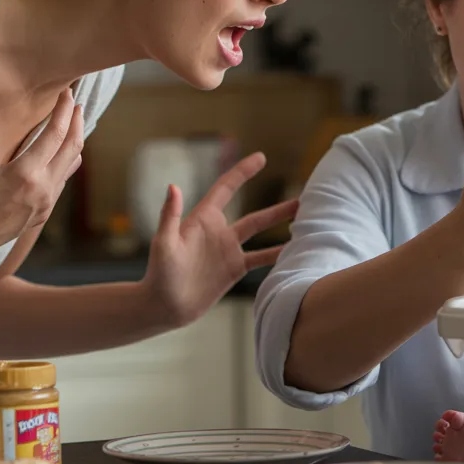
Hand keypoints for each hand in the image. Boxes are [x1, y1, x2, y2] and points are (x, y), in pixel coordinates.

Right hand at [0, 90, 82, 265]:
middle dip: (76, 123)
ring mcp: (46, 204)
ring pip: (70, 167)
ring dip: (74, 144)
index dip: (64, 111)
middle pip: (72, 148)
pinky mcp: (42, 214)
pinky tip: (61, 156)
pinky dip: (66, 164)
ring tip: (73, 126)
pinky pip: (62, 183)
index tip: (67, 95)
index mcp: (26, 173)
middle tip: (76, 105)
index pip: (55, 134)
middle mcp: (43, 189)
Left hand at [140, 152, 297, 326]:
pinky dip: (277, 254)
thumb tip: (173, 185)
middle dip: (276, 208)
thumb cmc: (158, 274)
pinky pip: (260, 259)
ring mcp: (228, 251)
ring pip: (260, 234)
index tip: (261, 157)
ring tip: (305, 219)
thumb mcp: (163, 243)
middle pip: (255, 215)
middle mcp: (219, 231)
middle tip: (304, 197)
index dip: (243, 172)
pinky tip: (294, 251)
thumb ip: (169, 215)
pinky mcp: (233, 270)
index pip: (226, 188)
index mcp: (203, 219)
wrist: (164, 306)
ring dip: (280, 226)